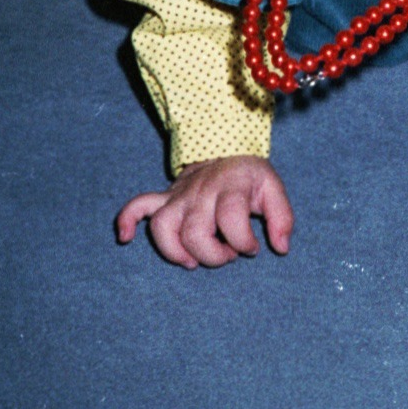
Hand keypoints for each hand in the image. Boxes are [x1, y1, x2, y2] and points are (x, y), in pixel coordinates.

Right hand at [116, 155, 293, 269]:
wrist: (226, 147)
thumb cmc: (249, 176)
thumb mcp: (273, 189)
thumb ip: (282, 217)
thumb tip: (280, 248)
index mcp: (231, 187)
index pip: (232, 219)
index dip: (243, 242)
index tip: (251, 248)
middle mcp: (201, 192)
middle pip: (195, 231)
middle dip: (213, 254)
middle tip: (227, 253)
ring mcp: (180, 195)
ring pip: (164, 226)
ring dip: (176, 251)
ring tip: (193, 260)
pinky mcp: (165, 198)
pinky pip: (139, 205)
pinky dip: (128, 220)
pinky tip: (125, 237)